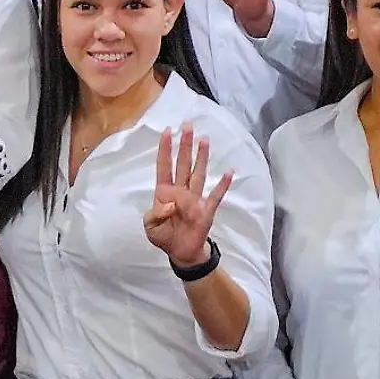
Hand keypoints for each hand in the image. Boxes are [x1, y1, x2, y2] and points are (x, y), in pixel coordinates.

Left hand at [143, 125, 233, 270]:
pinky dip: (222, 185)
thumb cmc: (164, 236)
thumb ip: (155, 214)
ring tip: (204, 140)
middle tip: (188, 125)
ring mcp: (195, 199)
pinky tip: (229, 173)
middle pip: (183, 164)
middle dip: (185, 145)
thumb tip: (169, 204)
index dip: (165, 149)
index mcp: (164, 193)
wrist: (180, 253)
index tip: (166, 131)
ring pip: (198, 174)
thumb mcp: (150, 226)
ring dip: (202, 157)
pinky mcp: (206, 210)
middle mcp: (181, 191)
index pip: (164, 166)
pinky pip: (215, 196)